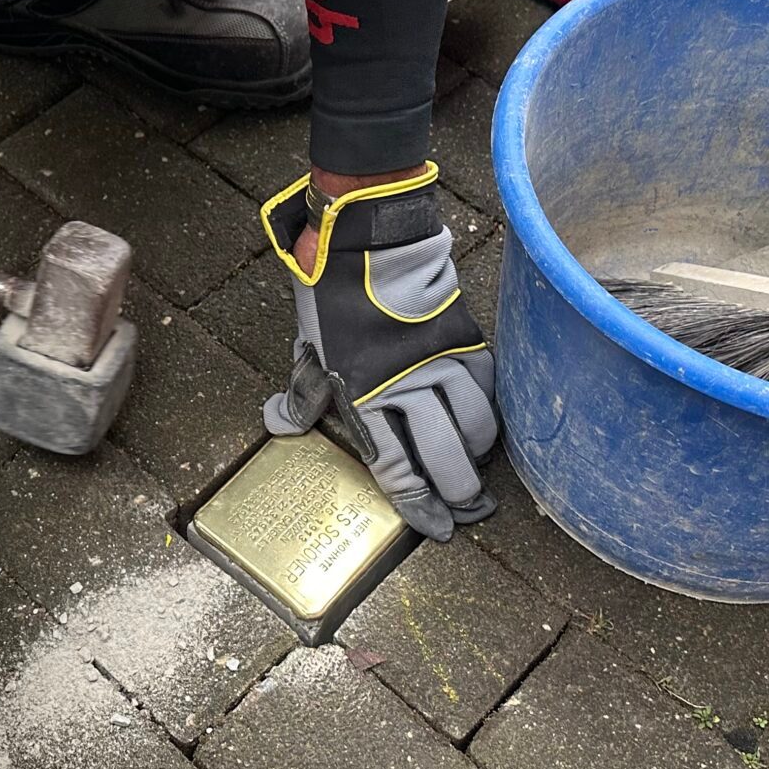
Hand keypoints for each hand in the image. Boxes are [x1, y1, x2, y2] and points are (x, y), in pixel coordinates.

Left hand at [262, 164, 496, 540]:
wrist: (369, 241)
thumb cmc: (333, 297)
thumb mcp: (307, 348)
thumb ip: (300, 393)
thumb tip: (278, 425)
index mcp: (364, 397)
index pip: (397, 469)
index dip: (419, 505)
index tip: (436, 527)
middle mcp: (408, 388)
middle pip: (446, 458)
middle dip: (459, 492)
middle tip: (466, 507)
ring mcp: (441, 363)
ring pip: (477, 426)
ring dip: (479, 454)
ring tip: (476, 466)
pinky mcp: (465, 338)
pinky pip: (489, 386)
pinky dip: (490, 409)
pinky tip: (486, 422)